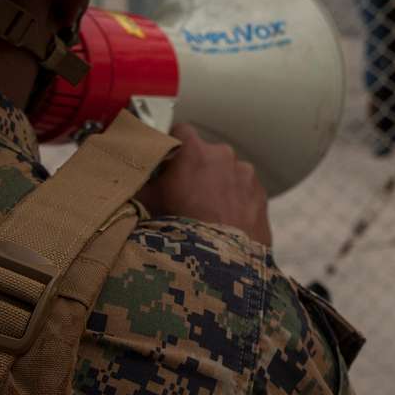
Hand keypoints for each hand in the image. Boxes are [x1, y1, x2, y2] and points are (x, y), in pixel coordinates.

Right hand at [136, 123, 271, 246]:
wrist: (220, 263)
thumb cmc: (181, 230)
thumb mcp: (147, 204)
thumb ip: (140, 184)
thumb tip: (133, 179)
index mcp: (194, 151)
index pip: (180, 131)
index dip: (172, 146)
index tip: (167, 162)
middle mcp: (224, 156)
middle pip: (206, 155)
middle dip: (197, 170)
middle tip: (185, 195)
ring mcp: (246, 175)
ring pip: (228, 174)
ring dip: (219, 186)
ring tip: (208, 214)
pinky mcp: (261, 196)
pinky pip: (245, 192)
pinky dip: (237, 202)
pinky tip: (226, 223)